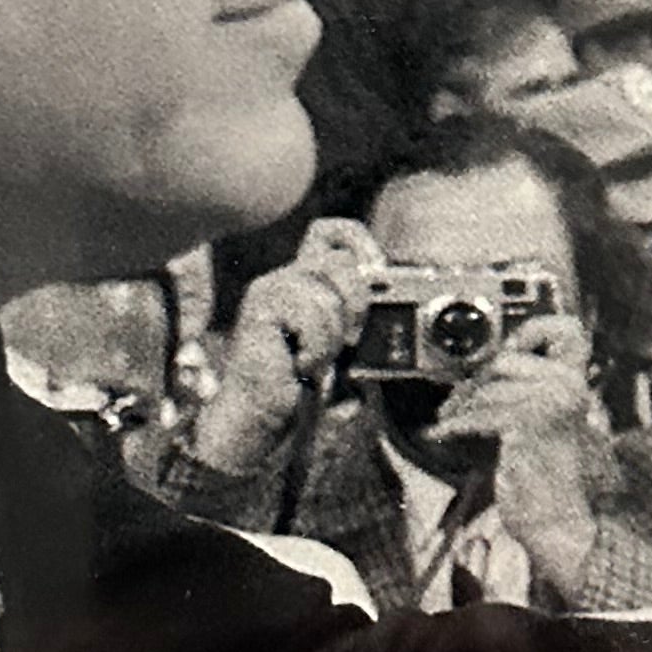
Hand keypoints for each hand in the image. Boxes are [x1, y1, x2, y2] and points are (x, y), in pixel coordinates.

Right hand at [187, 218, 377, 472]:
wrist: (263, 420)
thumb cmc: (302, 388)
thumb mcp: (345, 348)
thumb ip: (363, 319)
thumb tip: (390, 292)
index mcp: (307, 281)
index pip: (331, 231)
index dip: (360, 243)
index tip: (378, 276)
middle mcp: (287, 278)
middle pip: (340, 261)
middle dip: (357, 304)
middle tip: (348, 341)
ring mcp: (271, 289)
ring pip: (328, 294)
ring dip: (333, 338)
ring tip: (314, 360)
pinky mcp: (261, 308)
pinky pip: (311, 314)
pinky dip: (317, 348)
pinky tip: (300, 364)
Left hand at [421, 315, 604, 597]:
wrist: (563, 524)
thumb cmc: (551, 483)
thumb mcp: (545, 426)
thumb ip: (528, 393)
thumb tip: (485, 370)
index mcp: (579, 384)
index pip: (567, 330)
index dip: (532, 330)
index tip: (504, 349)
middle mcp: (570, 387)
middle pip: (506, 358)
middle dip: (475, 380)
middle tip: (455, 401)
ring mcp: (551, 403)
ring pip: (489, 386)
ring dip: (459, 405)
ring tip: (447, 422)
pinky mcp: (529, 423)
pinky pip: (480, 412)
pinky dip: (454, 425)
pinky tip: (442, 434)